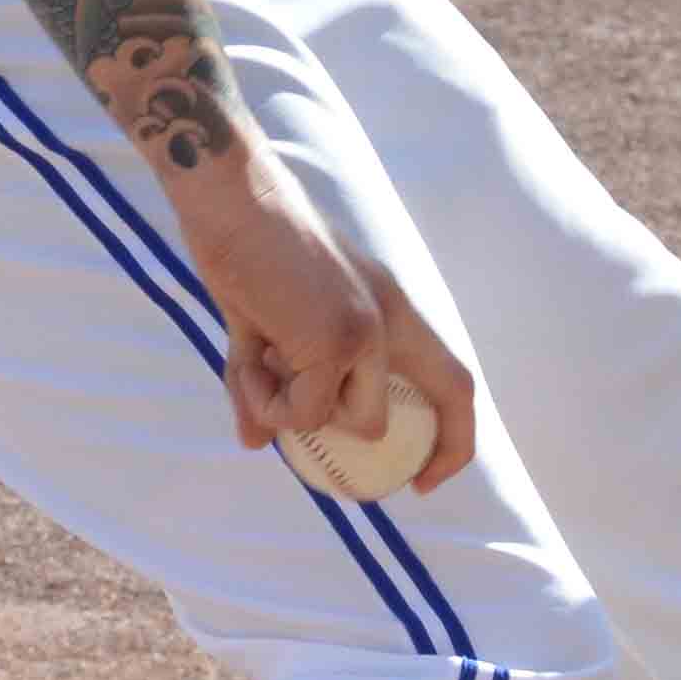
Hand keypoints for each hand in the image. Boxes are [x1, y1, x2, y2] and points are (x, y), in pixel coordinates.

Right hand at [167, 161, 479, 492]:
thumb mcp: (266, 319)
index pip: (450, 376)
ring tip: (252, 371)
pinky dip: (265, 400)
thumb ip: (270, 378)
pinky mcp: (332, 341)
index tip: (427, 472)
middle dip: (442, 453)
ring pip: (351, 422)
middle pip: (451, 393)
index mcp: (385, 304)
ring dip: (292, 415)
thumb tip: (254, 441)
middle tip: (409, 485)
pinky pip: (302, 411)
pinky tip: (245, 354)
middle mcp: (389, 318)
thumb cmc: (244, 245)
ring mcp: (366, 332)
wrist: (226, 194)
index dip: (454, 432)